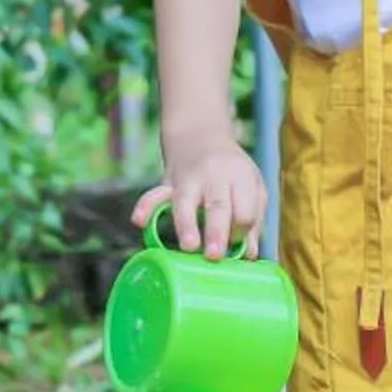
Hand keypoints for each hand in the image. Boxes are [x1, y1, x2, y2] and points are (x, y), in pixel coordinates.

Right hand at [133, 140, 267, 258]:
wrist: (200, 136)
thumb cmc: (232, 170)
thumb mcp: (252, 186)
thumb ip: (252, 218)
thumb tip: (249, 254)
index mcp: (239, 178)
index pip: (244, 210)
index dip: (241, 231)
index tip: (236, 242)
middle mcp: (213, 178)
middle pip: (217, 206)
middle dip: (216, 231)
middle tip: (215, 255)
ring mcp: (187, 179)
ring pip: (185, 202)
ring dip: (186, 225)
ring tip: (188, 247)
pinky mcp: (166, 183)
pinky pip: (153, 194)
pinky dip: (145, 207)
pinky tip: (139, 221)